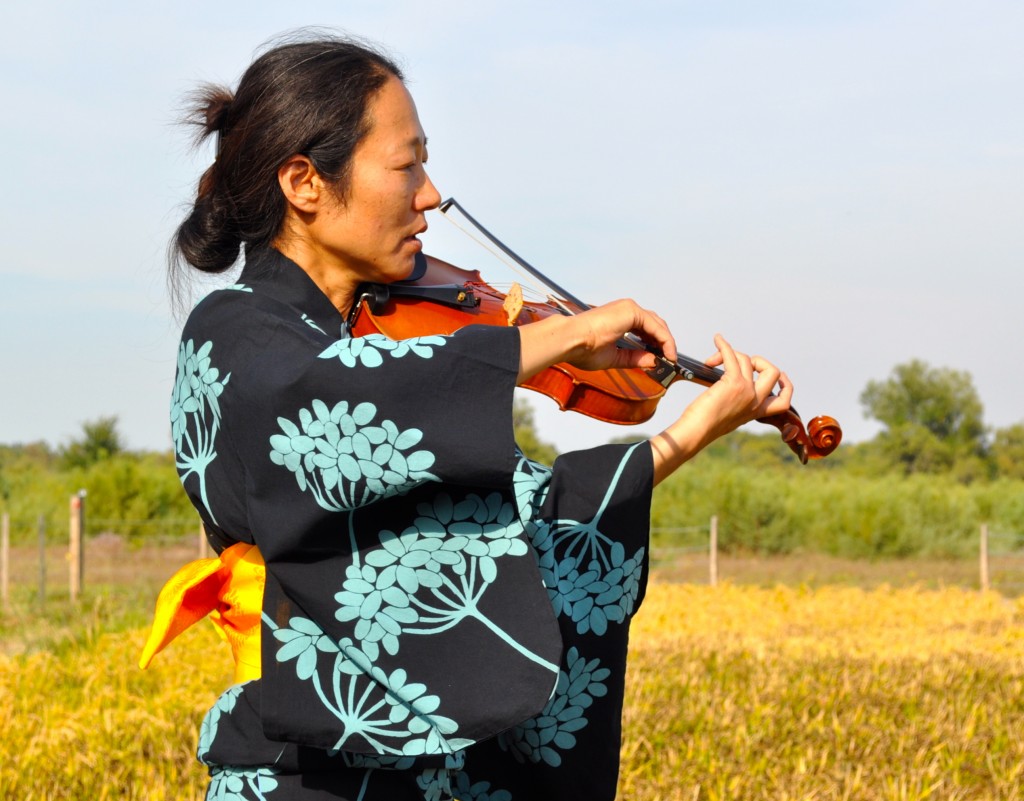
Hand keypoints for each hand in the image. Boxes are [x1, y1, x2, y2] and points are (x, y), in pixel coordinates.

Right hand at [518, 298, 676, 381]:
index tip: (662, 359)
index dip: (656, 344)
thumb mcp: (614, 357)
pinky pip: (655, 327)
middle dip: (664, 342)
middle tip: (668, 360)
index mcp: (618, 319)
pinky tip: (667, 354)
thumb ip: (634, 358)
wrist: (570, 340)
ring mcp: (628, 308)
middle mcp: (625, 310)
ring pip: (657, 325)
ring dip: (666, 342)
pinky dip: (664, 340)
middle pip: (654, 325)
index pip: (645, 329)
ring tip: (669, 359)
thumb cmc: (581, 348)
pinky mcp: (631, 311)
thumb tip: (653, 361)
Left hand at [650, 334, 792, 483]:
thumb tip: (728, 383)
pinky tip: (717, 340)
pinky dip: (724, 345)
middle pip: (774, 372)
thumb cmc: (703, 426)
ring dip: (731, 353)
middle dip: (759, 361)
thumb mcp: (727, 417)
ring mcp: (747, 391)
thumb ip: (736, 404)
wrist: (696, 432)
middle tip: (739, 362)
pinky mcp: (733, 383)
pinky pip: (732, 355)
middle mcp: (755, 401)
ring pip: (748, 360)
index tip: (779, 375)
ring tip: (712, 360)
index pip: (784, 400)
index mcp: (756, 412)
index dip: (786, 385)